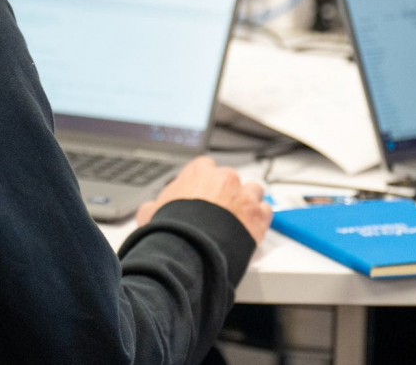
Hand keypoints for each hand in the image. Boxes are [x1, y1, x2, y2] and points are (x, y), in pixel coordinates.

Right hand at [136, 156, 271, 245]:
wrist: (192, 249)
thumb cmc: (172, 229)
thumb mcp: (151, 213)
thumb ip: (154, 206)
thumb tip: (149, 210)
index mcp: (199, 172)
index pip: (205, 166)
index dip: (204, 181)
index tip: (201, 193)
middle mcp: (225, 178)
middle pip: (230, 179)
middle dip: (226, 192)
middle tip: (218, 211)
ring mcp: (244, 195)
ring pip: (253, 191)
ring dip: (247, 201)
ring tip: (237, 218)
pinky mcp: (258, 215)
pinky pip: (266, 210)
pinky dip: (260, 218)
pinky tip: (250, 227)